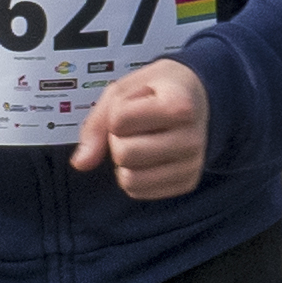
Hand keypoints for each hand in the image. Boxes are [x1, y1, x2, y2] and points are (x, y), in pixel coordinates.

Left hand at [70, 57, 209, 200]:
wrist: (200, 97)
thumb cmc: (158, 91)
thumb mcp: (125, 91)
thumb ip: (96, 123)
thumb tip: (81, 163)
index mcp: (180, 105)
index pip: (118, 120)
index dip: (119, 110)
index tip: (140, 101)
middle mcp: (192, 137)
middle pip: (124, 153)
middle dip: (119, 140)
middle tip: (139, 126)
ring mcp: (193, 163)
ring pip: (130, 179)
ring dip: (125, 162)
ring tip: (143, 142)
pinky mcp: (188, 182)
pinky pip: (138, 191)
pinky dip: (134, 176)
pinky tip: (149, 159)